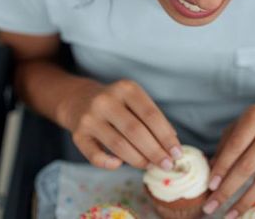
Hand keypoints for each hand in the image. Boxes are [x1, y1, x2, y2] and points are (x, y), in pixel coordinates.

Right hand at [60, 78, 182, 170]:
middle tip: (167, 164)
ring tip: (150, 166)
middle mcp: (106, 100)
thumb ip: (153, 119)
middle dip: (155, 151)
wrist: (78, 100)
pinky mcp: (77, 134)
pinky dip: (109, 163)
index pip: (150, 115)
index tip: (177, 152)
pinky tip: (120, 164)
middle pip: (135, 131)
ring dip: (138, 160)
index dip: (166, 136)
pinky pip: (95, 155)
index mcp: (125, 89)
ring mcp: (90, 117)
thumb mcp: (135, 102)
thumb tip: (172, 144)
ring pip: (119, 145)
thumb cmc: (116, 104)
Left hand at [203, 98, 254, 217]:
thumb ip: (226, 145)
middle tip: (212, 207)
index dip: (221, 168)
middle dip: (227, 190)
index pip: (235, 147)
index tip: (210, 187)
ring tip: (231, 215)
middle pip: (247, 166)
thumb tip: (210, 172)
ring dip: (246, 201)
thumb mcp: (242, 123)